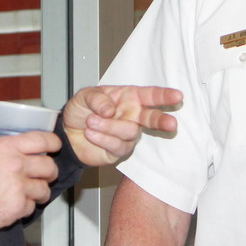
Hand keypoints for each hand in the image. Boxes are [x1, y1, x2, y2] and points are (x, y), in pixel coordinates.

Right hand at [0, 130, 60, 232]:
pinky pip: (31, 208)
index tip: (55, 146)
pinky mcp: (17, 208)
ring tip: (32, 194)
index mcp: (8, 147)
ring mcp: (19, 188)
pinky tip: (16, 206)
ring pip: (44, 190)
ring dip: (39, 192)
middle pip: (49, 167)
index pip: (42, 140)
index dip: (53, 143)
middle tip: (45, 175)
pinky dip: (25, 208)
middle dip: (50, 172)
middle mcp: (18, 165)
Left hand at [63, 85, 181, 166]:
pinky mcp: (119, 150)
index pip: (151, 95)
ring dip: (109, 126)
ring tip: (91, 122)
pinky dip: (102, 138)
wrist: (68, 133)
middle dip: (162, 121)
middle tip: (171, 124)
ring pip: (130, 132)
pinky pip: (117, 145)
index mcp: (129, 97)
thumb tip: (110, 109)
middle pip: (152, 118)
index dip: (165, 96)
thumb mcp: (84, 95)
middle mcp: (132, 116)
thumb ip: (97, 98)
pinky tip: (90, 133)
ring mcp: (128, 135)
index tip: (177, 96)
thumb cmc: (81, 110)